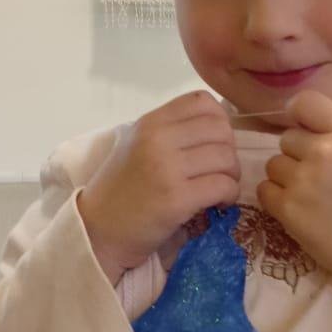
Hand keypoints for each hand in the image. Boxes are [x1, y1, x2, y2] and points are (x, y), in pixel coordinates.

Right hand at [78, 91, 239, 281]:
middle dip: (230, 151)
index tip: (214, 144)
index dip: (219, 121)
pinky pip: (223, 185)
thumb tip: (218, 126)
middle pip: (220, 129)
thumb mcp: (137, 145)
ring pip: (226, 157)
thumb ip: (170, 130)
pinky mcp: (177, 198)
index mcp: (150, 122)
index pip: (201, 101)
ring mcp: (167, 168)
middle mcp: (157, 138)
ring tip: (219, 189)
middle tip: (220, 171)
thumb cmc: (122, 189)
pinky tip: (217, 204)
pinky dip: (228, 195)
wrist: (99, 230)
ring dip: (231, 176)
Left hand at [257, 90, 331, 294]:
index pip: (305, 101)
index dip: (299, 115)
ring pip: (273, 165)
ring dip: (286, 178)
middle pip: (286, 139)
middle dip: (298, 156)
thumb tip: (299, 123)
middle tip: (319, 178)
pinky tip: (300, 209)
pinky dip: (277, 199)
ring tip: (311, 197)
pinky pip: (264, 190)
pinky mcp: (288, 209)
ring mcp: (304, 180)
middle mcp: (325, 151)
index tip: (304, 131)